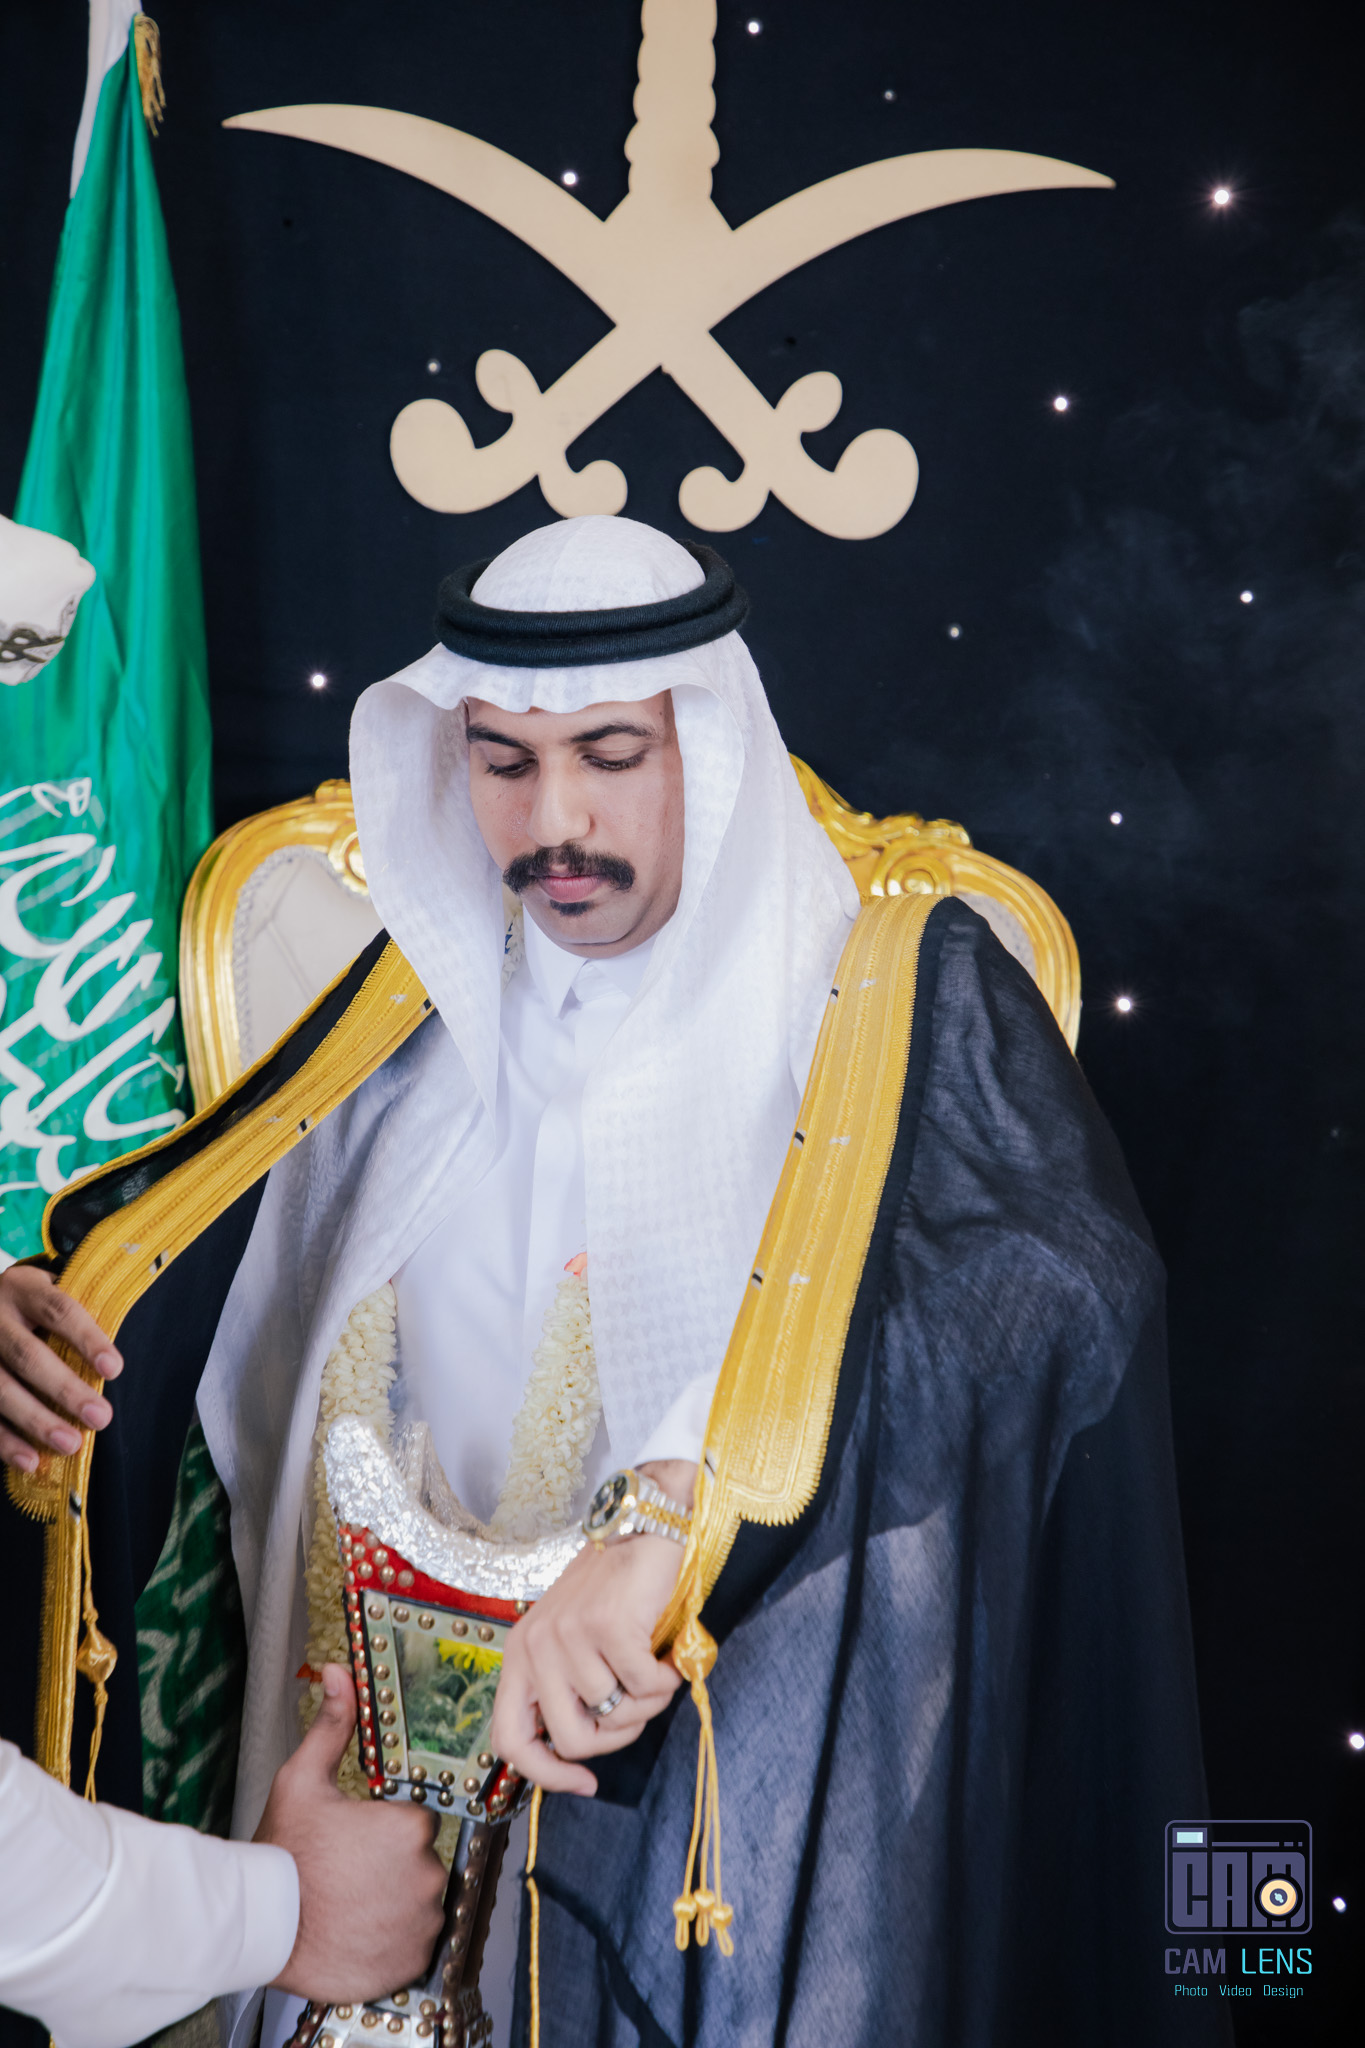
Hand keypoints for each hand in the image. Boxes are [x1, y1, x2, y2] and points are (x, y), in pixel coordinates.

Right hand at [0, 1264, 120, 1472]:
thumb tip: (113, 1365)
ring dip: (36, 1421)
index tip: (114, 1369)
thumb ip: (72, 1320)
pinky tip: (30, 1461)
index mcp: (23, 1289)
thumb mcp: (46, 1293)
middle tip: (100, 1417)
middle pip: (28, 1355)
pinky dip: (4, 1441)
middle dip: (65, 1390)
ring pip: (0, 1388)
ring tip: (70, 1444)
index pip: (58, 1310)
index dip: (87, 1338)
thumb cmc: (29, 1306)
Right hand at [255, 1664, 445, 2002]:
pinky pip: (416, 1942)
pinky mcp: (413, 1959)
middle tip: (349, 1873)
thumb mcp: (303, 1779)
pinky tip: (360, 1930)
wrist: (261, 1929)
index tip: (357, 1841)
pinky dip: (394, 1939)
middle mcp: (427, 1872)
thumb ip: (332, 1725)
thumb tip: (340, 1673)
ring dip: (396, 1902)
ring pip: (421, 1902)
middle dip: (391, 1866)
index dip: (384, 1830)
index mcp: (410, 1826)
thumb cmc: (282, 1856)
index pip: (416, 1821)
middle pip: (420, 1861)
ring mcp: (422, 1920)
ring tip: (352, 1903)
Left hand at [489, 1458, 695, 1796]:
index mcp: (521, 1655)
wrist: (646, 1528)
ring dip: (647, 1703)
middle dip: (614, 1738)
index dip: (546, 1774)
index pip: (509, 1740)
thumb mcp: (572, 1643)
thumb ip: (564, 1690)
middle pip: (570, 1740)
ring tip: (653, 1668)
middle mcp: (536, 1646)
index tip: (585, 1782)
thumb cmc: (616, 1592)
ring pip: (614, 1716)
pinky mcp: (607, 1626)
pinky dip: (666, 1681)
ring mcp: (569, 1635)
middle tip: (637, 1708)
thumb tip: (574, 1756)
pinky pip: (644, 1689)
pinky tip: (666, 1655)